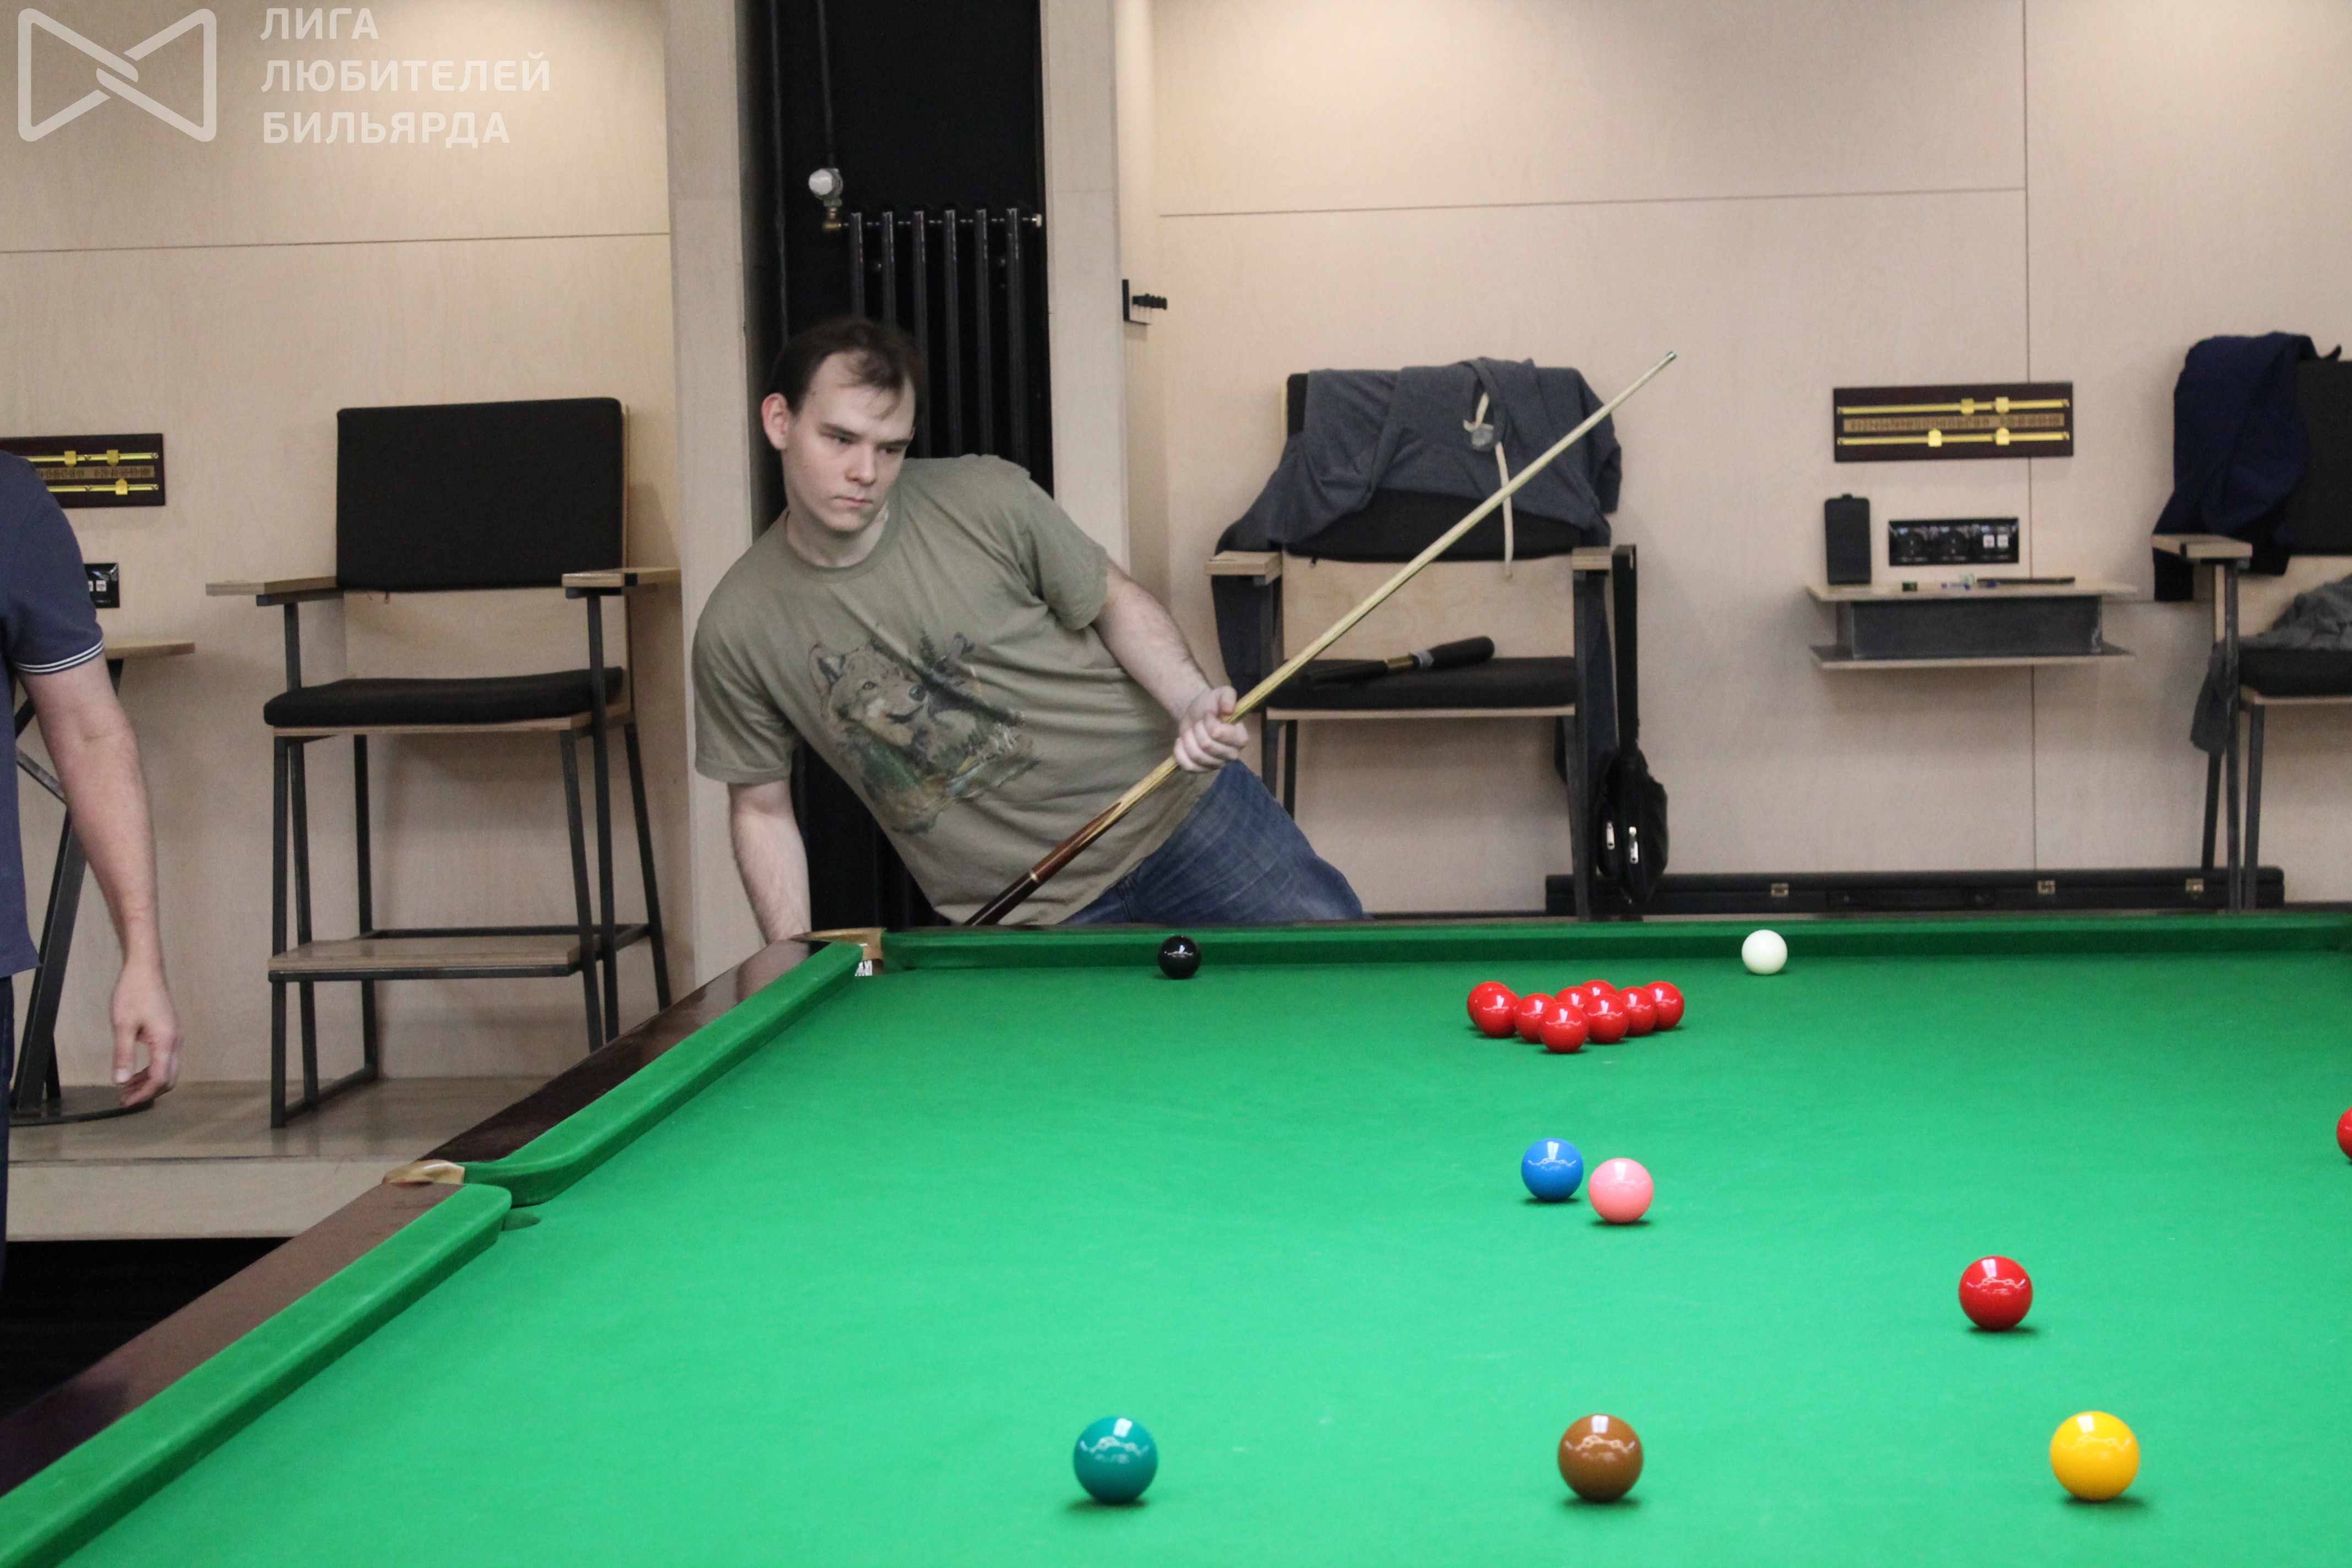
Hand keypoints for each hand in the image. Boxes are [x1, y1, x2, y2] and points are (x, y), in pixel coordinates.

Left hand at [110, 957, 182, 1106]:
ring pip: (169, 1069)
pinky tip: (135, 1071)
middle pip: (169, 1078)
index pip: (159, 1078)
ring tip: (126, 1088)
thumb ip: (123, 1055)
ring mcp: (175, 1036)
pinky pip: (166, 1059)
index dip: (143, 1094)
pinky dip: (151, 1070)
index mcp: (165, 1041)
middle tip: (124, 1098)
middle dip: (148, 1092)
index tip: (124, 1101)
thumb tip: (120, 1082)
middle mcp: (175, 1041)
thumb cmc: (133, 993)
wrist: (146, 969)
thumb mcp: (123, 1025)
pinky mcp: (170, 1032)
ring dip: (149, 1082)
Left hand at [1173, 686, 1247, 772]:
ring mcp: (1218, 764)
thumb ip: (1228, 697)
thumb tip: (1228, 710)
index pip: (1218, 733)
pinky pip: (1188, 766)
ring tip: (1191, 730)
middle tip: (1198, 723)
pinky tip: (1180, 741)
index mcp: (1240, 738)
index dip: (1209, 722)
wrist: (1197, 714)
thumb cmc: (1212, 704)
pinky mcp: (1203, 770)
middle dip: (1197, 730)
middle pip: (1206, 746)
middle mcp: (1233, 754)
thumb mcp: (1221, 693)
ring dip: (1188, 739)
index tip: (1208, 714)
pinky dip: (1180, 752)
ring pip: (1196, 755)